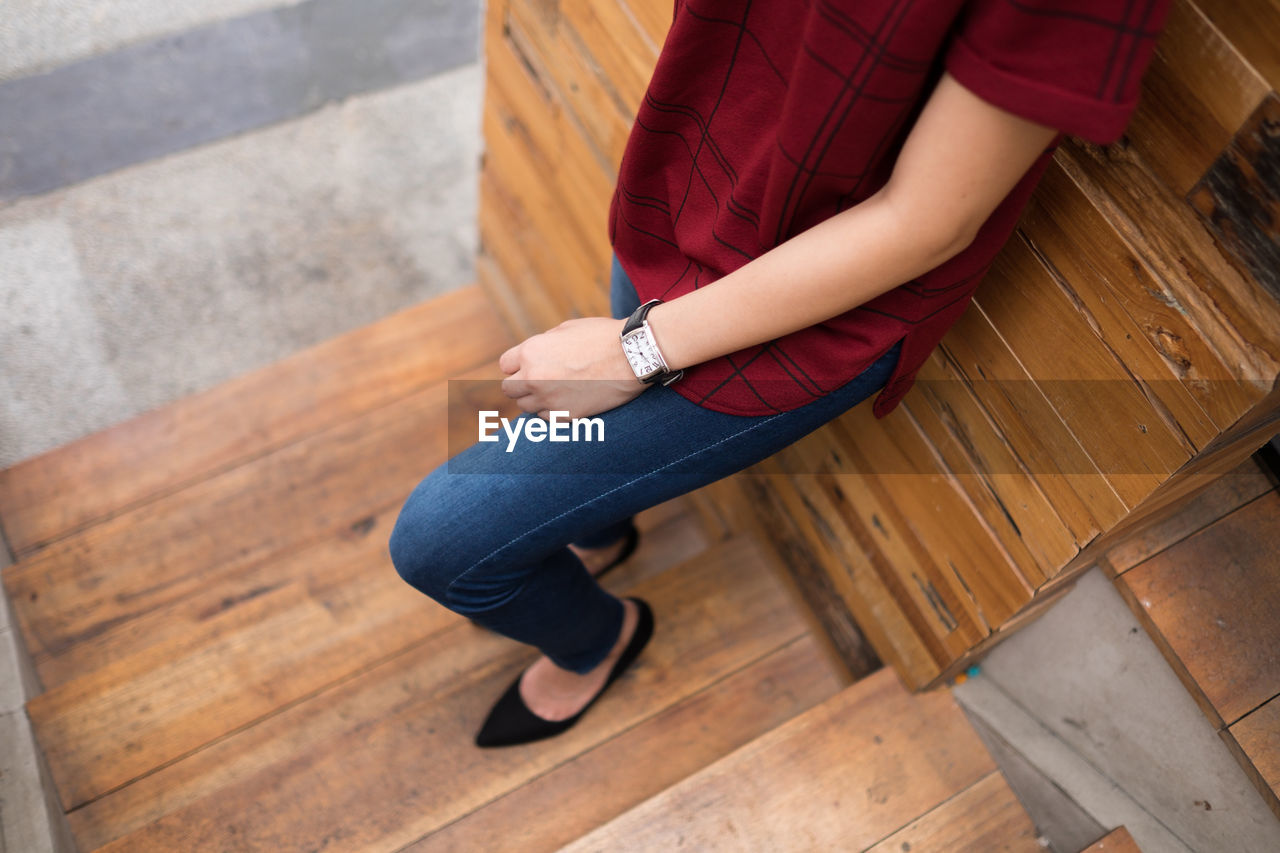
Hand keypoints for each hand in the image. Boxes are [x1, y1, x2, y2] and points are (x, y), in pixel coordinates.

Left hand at [499, 318, 645, 417]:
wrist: (632, 357)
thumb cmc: (601, 337)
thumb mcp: (565, 329)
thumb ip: (542, 344)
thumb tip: (529, 356)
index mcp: (531, 352)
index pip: (505, 365)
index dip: (517, 364)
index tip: (529, 365)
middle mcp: (534, 377)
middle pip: (509, 389)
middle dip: (521, 383)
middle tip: (539, 379)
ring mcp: (549, 399)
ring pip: (525, 406)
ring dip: (535, 398)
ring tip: (555, 389)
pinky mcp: (565, 415)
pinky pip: (545, 417)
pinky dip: (552, 410)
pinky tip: (567, 399)